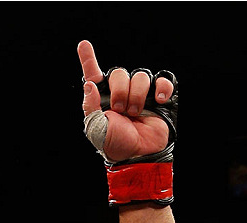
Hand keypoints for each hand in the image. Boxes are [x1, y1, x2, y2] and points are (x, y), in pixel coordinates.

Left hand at [78, 40, 172, 163]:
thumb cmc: (116, 144)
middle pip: (119, 73)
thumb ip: (90, 107)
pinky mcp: (158, 97)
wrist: (139, 155)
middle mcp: (121, 93)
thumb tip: (89, 85)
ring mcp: (140, 94)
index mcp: (103, 98)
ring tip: (135, 113)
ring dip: (137, 94)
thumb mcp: (97, 129)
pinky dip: (161, 88)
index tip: (83, 45)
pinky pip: (163, 80)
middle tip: (121, 110)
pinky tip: (157, 100)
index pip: (94, 75)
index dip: (88, 59)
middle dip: (119, 91)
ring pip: (140, 76)